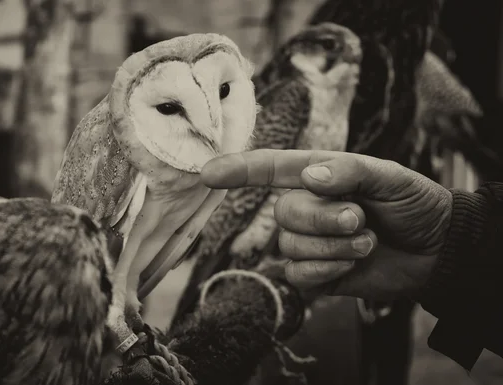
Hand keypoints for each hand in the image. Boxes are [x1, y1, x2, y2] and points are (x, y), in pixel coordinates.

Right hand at [201, 149, 452, 299]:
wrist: (435, 252)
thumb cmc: (413, 204)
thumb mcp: (391, 177)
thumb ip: (351, 171)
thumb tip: (309, 177)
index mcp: (319, 175)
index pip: (270, 169)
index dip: (238, 170)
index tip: (208, 173)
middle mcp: (306, 206)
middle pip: (283, 213)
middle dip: (324, 219)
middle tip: (359, 219)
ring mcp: (307, 240)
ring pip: (291, 245)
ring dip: (333, 247)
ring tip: (366, 242)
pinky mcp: (314, 272)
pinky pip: (298, 273)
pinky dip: (327, 270)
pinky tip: (351, 265)